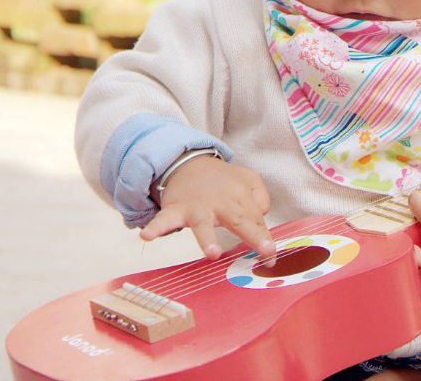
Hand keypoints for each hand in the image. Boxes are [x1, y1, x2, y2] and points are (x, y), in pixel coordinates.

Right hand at [140, 156, 276, 263]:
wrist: (188, 163)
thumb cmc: (223, 180)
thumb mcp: (249, 180)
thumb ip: (261, 198)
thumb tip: (261, 219)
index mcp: (240, 196)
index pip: (255, 219)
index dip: (265, 238)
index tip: (273, 256)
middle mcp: (221, 202)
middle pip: (239, 219)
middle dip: (253, 235)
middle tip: (265, 251)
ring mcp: (197, 207)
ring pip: (204, 224)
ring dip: (208, 239)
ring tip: (213, 253)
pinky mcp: (176, 210)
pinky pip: (164, 220)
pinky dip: (155, 228)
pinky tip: (147, 236)